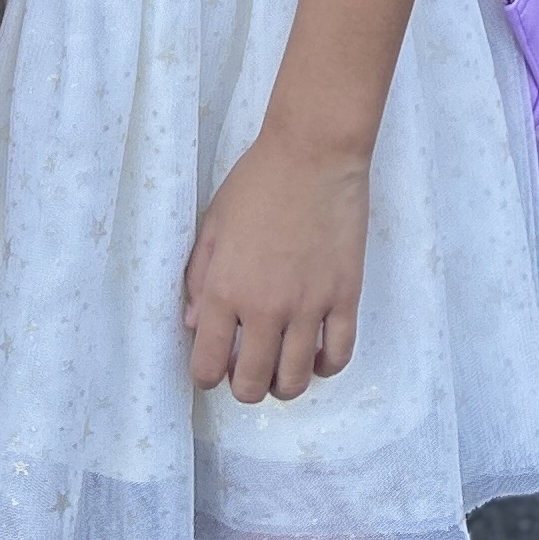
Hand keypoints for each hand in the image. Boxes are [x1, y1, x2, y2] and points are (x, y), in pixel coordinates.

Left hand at [181, 130, 368, 403]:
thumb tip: (193, 324)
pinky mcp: (345, 297)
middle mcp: (264, 308)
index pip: (207, 367)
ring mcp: (309, 307)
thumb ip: (198, 278)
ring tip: (281, 364)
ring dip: (283, 383)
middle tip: (247, 366)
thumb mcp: (213, 226)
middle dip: (244, 386)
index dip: (206, 374)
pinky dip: (325, 366)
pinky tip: (317, 354)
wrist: (314, 153)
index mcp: (224, 291)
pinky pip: (338, 356)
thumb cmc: (257, 182)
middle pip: (251, 385)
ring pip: (295, 381)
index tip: (213, 364)